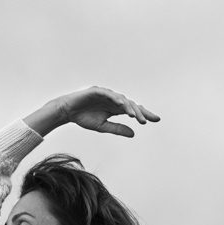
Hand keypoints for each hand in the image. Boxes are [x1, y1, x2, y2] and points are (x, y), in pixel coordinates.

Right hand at [25, 86, 159, 137]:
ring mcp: (106, 94)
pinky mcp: (97, 91)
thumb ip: (118, 129)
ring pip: (122, 99)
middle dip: (140, 112)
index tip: (156, 119)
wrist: (67, 111)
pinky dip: (116, 99)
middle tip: (146, 121)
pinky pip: (109, 94)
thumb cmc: (83, 118)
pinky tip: (122, 105)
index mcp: (115, 108)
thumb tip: (133, 133)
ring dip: (129, 108)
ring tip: (135, 117)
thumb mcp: (103, 126)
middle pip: (131, 104)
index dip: (144, 114)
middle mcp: (113, 99)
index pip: (133, 110)